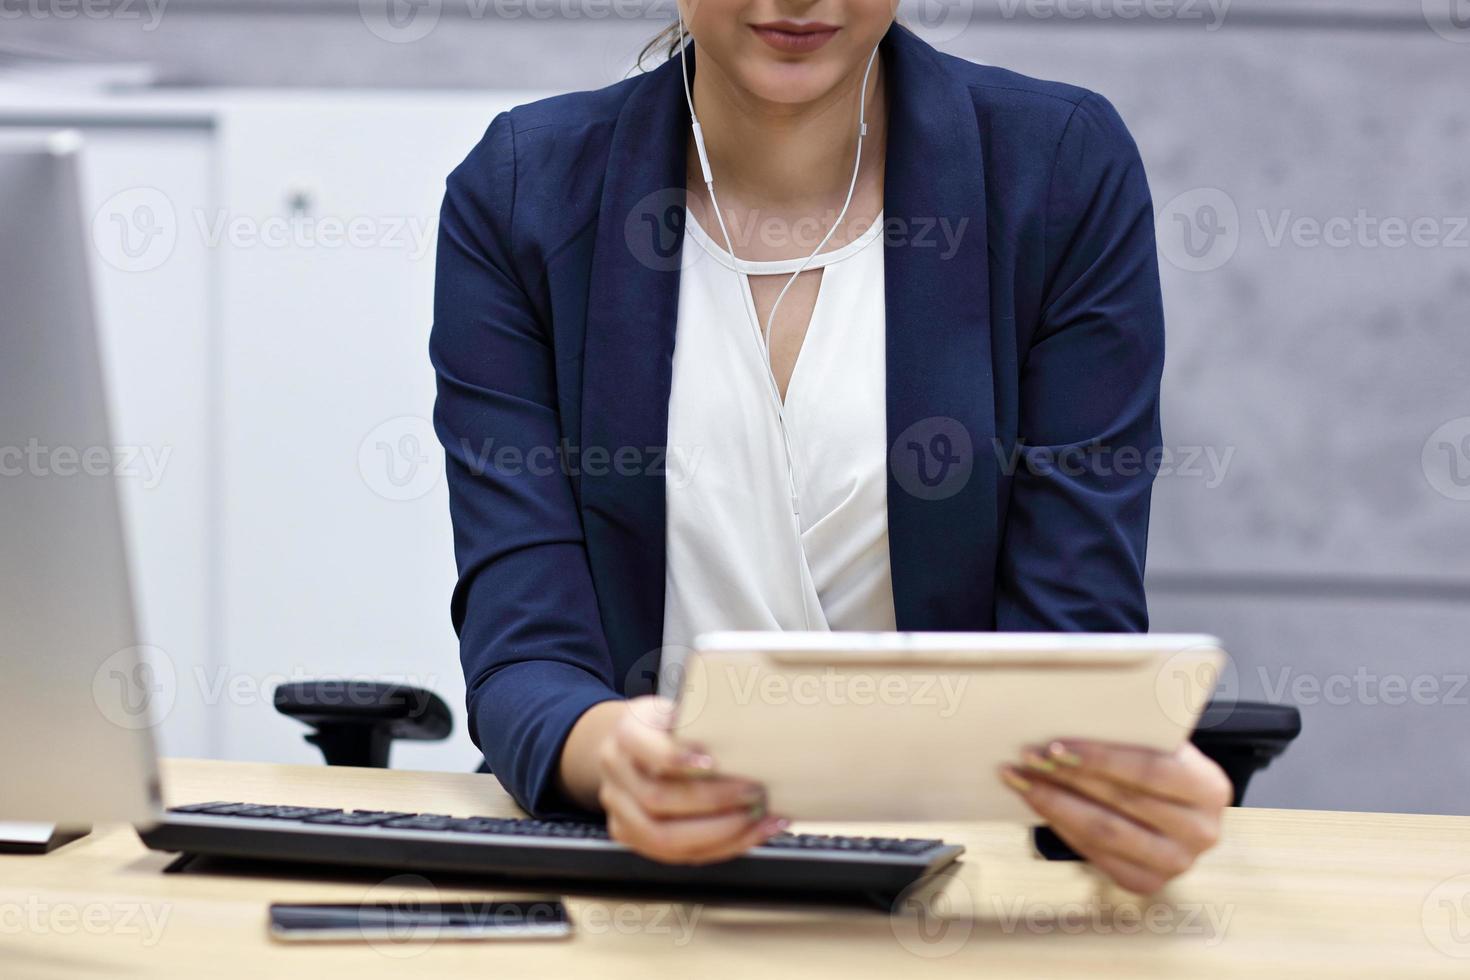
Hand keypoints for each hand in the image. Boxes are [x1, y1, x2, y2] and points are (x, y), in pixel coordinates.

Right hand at [596, 696, 786, 864]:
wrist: (636, 747)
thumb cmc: (669, 727)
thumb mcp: (681, 709)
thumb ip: (704, 721)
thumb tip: (751, 731)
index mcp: (626, 735)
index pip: (647, 751)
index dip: (678, 759)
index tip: (713, 760)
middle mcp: (615, 776)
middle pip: (657, 799)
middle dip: (712, 800)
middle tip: (753, 792)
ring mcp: (620, 813)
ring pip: (664, 837)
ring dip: (721, 832)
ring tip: (759, 818)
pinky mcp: (636, 839)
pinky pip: (681, 854)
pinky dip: (723, 846)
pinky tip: (754, 833)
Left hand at [999, 740, 1231, 893]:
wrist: (1176, 809)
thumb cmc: (1159, 764)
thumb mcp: (1160, 744)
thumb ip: (1134, 733)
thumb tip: (1070, 716)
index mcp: (1210, 788)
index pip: (1150, 770)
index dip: (1100, 758)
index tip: (1056, 745)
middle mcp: (1201, 833)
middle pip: (1121, 800)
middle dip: (1067, 776)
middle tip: (1028, 756)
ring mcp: (1175, 864)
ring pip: (1102, 830)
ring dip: (1054, 802)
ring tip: (1019, 777)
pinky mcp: (1146, 882)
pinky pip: (1094, 853)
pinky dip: (1059, 824)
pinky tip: (1036, 802)